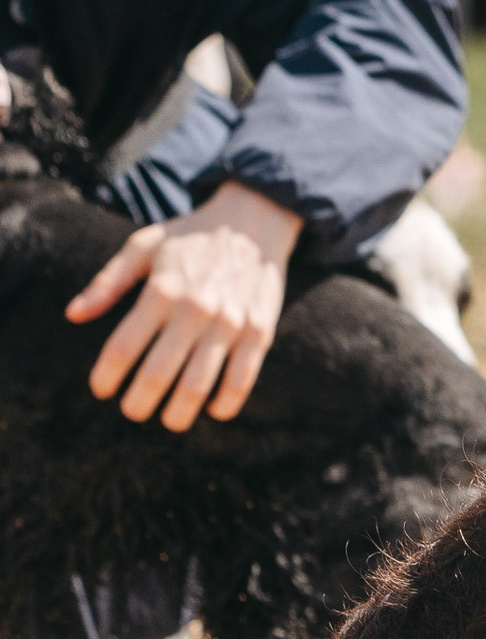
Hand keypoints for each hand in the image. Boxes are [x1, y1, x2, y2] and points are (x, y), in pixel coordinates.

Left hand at [66, 181, 301, 429]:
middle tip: (132, 410)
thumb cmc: (190, 237)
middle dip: (138, 404)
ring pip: (198, 387)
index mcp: (162, 290)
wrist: (255, 220)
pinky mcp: (260, 331)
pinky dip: (223, 405)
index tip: (101, 389)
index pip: (122, 349)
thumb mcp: (143, 247)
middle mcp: (196, 309)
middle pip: (157, 375)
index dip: (106, 377)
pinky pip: (241, 381)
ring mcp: (230, 323)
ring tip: (168, 418)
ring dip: (177, 414)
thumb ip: (107, 282)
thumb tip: (73, 315)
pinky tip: (211, 409)